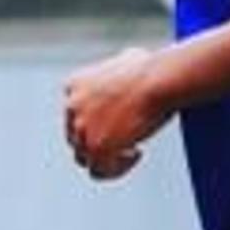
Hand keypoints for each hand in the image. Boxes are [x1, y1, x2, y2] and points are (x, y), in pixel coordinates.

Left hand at [62, 47, 169, 180]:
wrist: (158, 81)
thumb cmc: (152, 68)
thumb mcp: (128, 58)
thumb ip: (120, 66)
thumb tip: (130, 61)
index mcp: (74, 86)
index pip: (74, 113)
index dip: (95, 121)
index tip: (117, 121)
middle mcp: (71, 107)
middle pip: (76, 137)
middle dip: (99, 141)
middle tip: (125, 139)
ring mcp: (82, 129)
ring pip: (85, 157)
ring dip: (108, 157)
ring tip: (132, 150)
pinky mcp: (97, 147)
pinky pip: (99, 171)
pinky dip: (116, 169)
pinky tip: (136, 154)